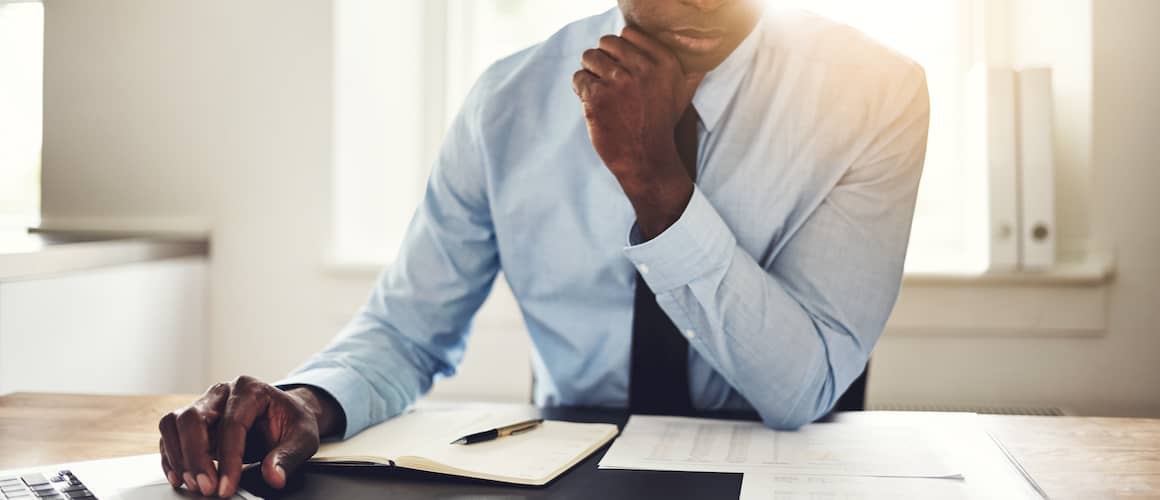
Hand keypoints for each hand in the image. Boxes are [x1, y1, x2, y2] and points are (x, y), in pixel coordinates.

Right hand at [158, 376, 340, 496]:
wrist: (287, 413)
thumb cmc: (293, 421)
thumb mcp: (303, 438)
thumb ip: (288, 456)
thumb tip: (274, 477)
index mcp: (251, 389)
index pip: (231, 424)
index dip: (227, 459)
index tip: (226, 487)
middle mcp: (223, 391)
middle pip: (193, 418)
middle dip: (195, 457)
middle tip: (206, 488)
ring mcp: (206, 403)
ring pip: (174, 423)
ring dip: (179, 457)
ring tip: (193, 484)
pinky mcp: (194, 419)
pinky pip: (171, 433)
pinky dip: (171, 456)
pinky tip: (181, 477)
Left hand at [572, 26, 704, 238]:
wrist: (647, 160)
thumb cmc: (660, 126)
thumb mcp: (681, 94)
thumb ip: (687, 70)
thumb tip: (704, 51)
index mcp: (663, 62)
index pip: (628, 33)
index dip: (620, 50)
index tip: (623, 68)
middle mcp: (642, 68)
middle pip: (606, 42)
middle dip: (602, 59)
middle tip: (607, 81)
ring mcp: (618, 81)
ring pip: (589, 57)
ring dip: (590, 73)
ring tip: (600, 92)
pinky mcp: (597, 96)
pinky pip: (579, 78)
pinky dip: (580, 90)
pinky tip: (593, 105)